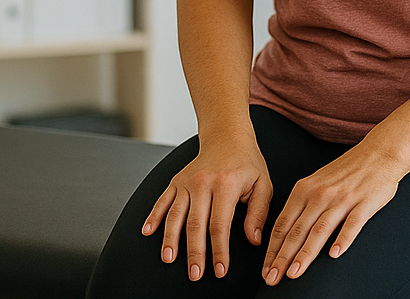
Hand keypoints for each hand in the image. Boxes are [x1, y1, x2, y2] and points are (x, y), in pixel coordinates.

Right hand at [142, 130, 273, 280]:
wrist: (227, 136)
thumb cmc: (247, 162)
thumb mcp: (262, 184)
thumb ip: (258, 212)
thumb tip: (252, 239)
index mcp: (226, 185)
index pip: (220, 224)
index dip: (219, 250)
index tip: (220, 269)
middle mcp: (202, 183)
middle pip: (195, 224)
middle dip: (194, 252)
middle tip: (195, 274)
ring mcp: (186, 181)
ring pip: (175, 215)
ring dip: (170, 239)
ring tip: (169, 259)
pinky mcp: (176, 181)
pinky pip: (162, 200)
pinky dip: (154, 216)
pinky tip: (147, 232)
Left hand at [261, 143, 404, 284]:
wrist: (379, 153)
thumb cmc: (347, 170)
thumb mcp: (316, 181)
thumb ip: (301, 204)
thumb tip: (284, 234)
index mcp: (304, 189)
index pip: (283, 225)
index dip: (272, 249)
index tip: (266, 269)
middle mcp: (320, 194)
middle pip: (297, 230)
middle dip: (282, 257)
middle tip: (272, 278)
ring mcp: (342, 199)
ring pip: (320, 230)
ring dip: (305, 253)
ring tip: (295, 272)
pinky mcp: (364, 203)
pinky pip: (352, 224)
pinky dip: (343, 239)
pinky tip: (335, 254)